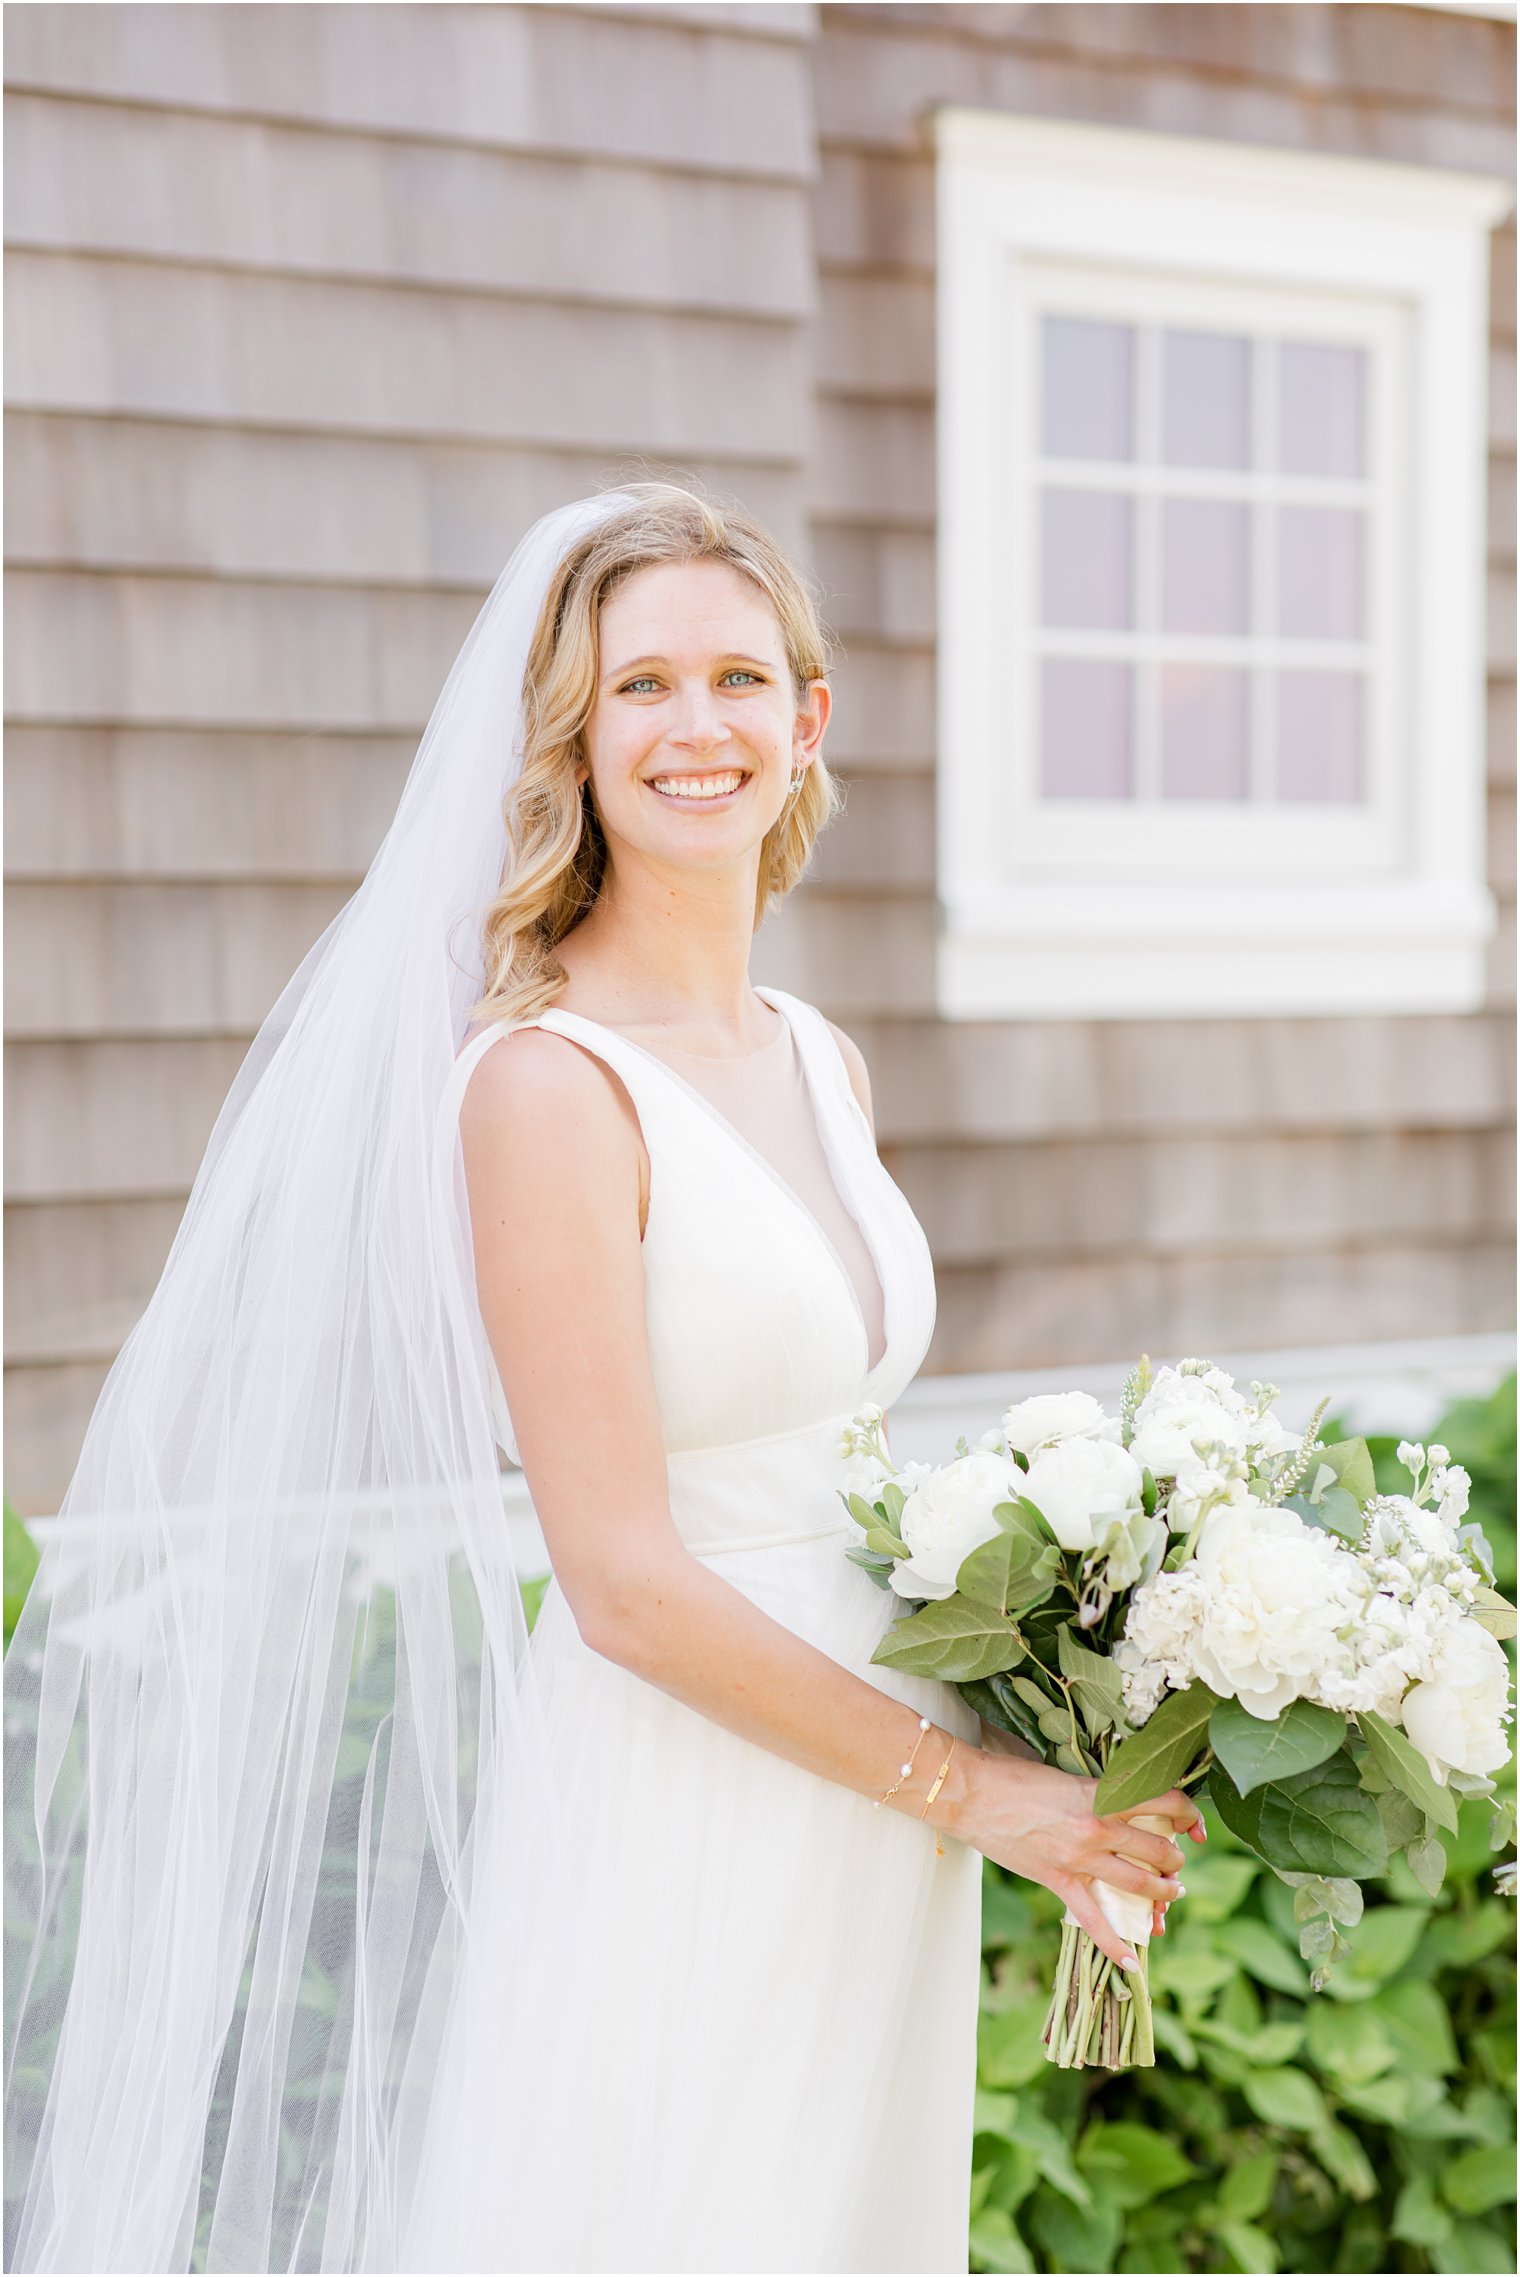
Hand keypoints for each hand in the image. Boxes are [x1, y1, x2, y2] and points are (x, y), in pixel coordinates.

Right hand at [957, 1751, 1203, 1970]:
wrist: (971, 1794)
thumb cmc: (1014, 1775)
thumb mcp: (1066, 1774)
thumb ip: (1098, 1789)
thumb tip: (1125, 1799)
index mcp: (1102, 1792)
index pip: (1164, 1800)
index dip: (1188, 1812)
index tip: (1193, 1823)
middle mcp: (1099, 1826)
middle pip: (1158, 1847)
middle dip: (1175, 1858)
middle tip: (1175, 1861)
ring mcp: (1080, 1858)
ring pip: (1139, 1883)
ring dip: (1163, 1892)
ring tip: (1170, 1893)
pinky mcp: (1059, 1881)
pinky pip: (1094, 1921)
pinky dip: (1115, 1945)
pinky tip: (1133, 1964)